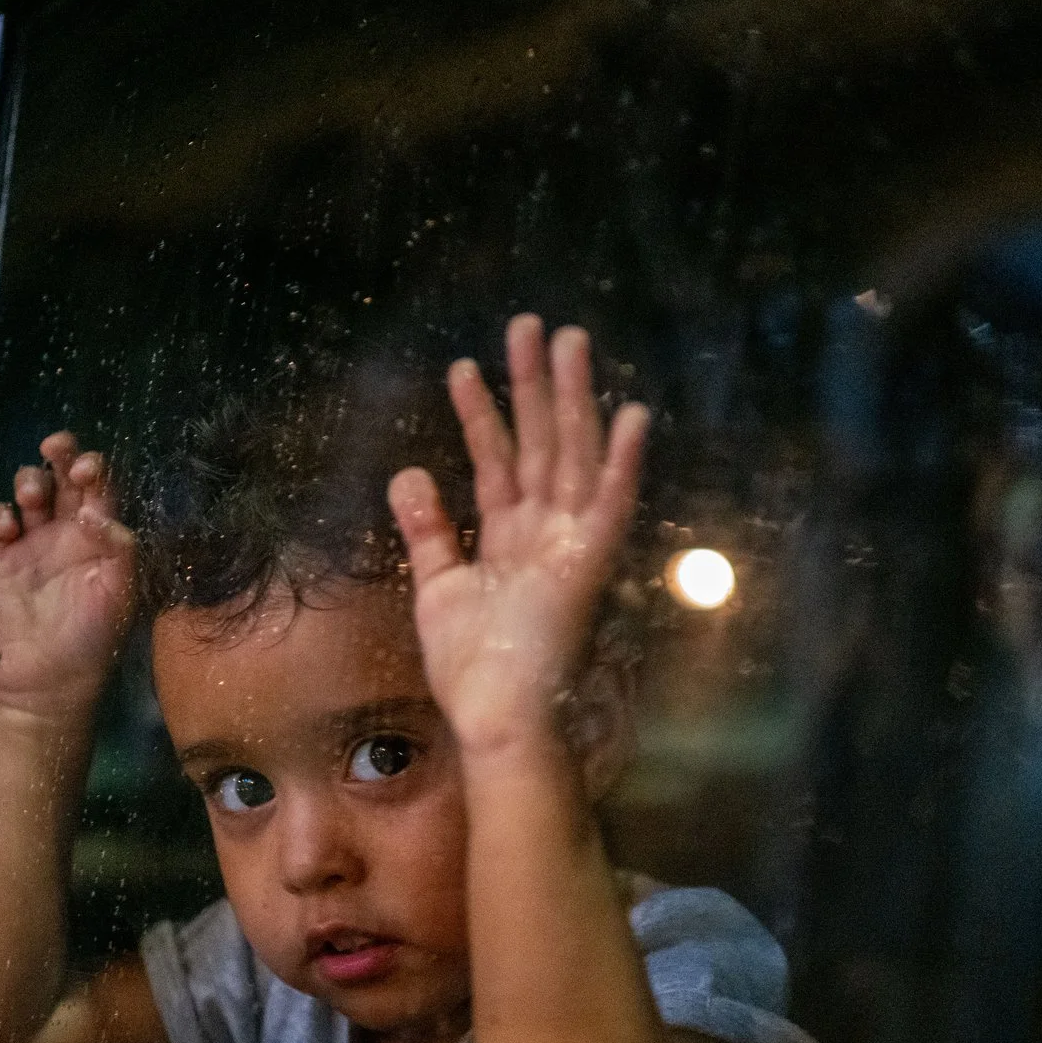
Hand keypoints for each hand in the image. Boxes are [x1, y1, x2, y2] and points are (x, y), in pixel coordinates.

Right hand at [0, 431, 135, 721]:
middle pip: (64, 477)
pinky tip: (8, 529)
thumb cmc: (95, 639)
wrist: (50, 683)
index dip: (94, 468)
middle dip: (61, 454)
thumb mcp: (122, 593)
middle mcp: (70, 532)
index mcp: (104, 536)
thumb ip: (118, 546)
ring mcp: (34, 543)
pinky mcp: (1, 560)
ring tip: (32, 497)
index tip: (87, 470)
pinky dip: (0, 516)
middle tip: (55, 448)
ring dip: (30, 482)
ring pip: (30, 492)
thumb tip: (94, 512)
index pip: (102, 487)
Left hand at [387, 316, 647, 755]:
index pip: (495, 462)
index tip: (464, 367)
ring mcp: (571, 544)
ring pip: (572, 455)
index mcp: (510, 540)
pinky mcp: (592, 563)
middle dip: (534, 384)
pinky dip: (623, 462)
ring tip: (568, 338)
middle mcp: (545, 533)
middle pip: (540, 442)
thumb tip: (410, 470)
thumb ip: (427, 529)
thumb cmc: (472, 669)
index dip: (480, 414)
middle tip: (529, 324)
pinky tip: (631, 414)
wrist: (499, 719)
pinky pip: (611, 504)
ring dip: (573, 397)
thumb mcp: (437, 589)